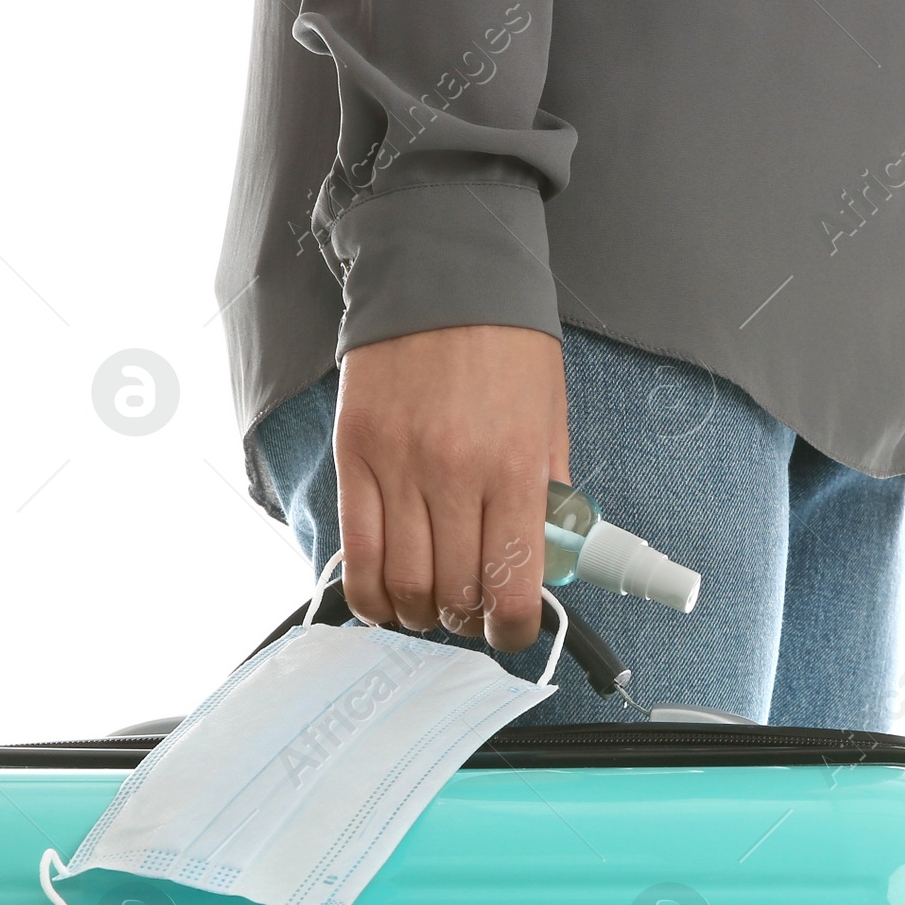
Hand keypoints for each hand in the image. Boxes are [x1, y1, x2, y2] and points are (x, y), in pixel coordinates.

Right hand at [333, 325, 567, 650]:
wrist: (442, 271)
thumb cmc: (504, 343)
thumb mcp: (549, 418)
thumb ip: (545, 492)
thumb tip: (540, 560)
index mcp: (514, 468)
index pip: (512, 586)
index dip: (513, 630)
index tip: (512, 632)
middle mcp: (454, 475)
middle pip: (453, 593)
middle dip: (465, 620)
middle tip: (470, 613)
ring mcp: (398, 468)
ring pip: (401, 584)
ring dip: (418, 612)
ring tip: (430, 606)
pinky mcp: (355, 457)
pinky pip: (355, 552)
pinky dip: (369, 593)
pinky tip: (384, 600)